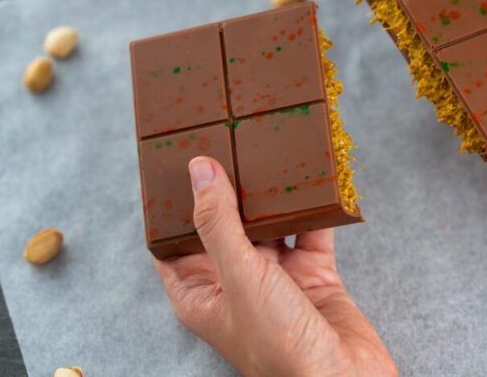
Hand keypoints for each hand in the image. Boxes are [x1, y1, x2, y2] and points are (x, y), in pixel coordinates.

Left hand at [153, 157, 396, 376]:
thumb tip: (199, 171)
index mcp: (202, 291)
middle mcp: (236, 282)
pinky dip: (313, 208)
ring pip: (269, 224)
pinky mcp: (313, 275)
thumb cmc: (280, 347)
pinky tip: (314, 180)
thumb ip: (219, 223)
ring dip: (272, 194)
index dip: (172, 204)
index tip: (175, 161)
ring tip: (270, 150)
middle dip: (228, 187)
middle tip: (229, 140)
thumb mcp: (241, 277)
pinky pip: (310, 232)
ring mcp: (276, 279)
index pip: (175, 240)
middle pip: (225, 224)